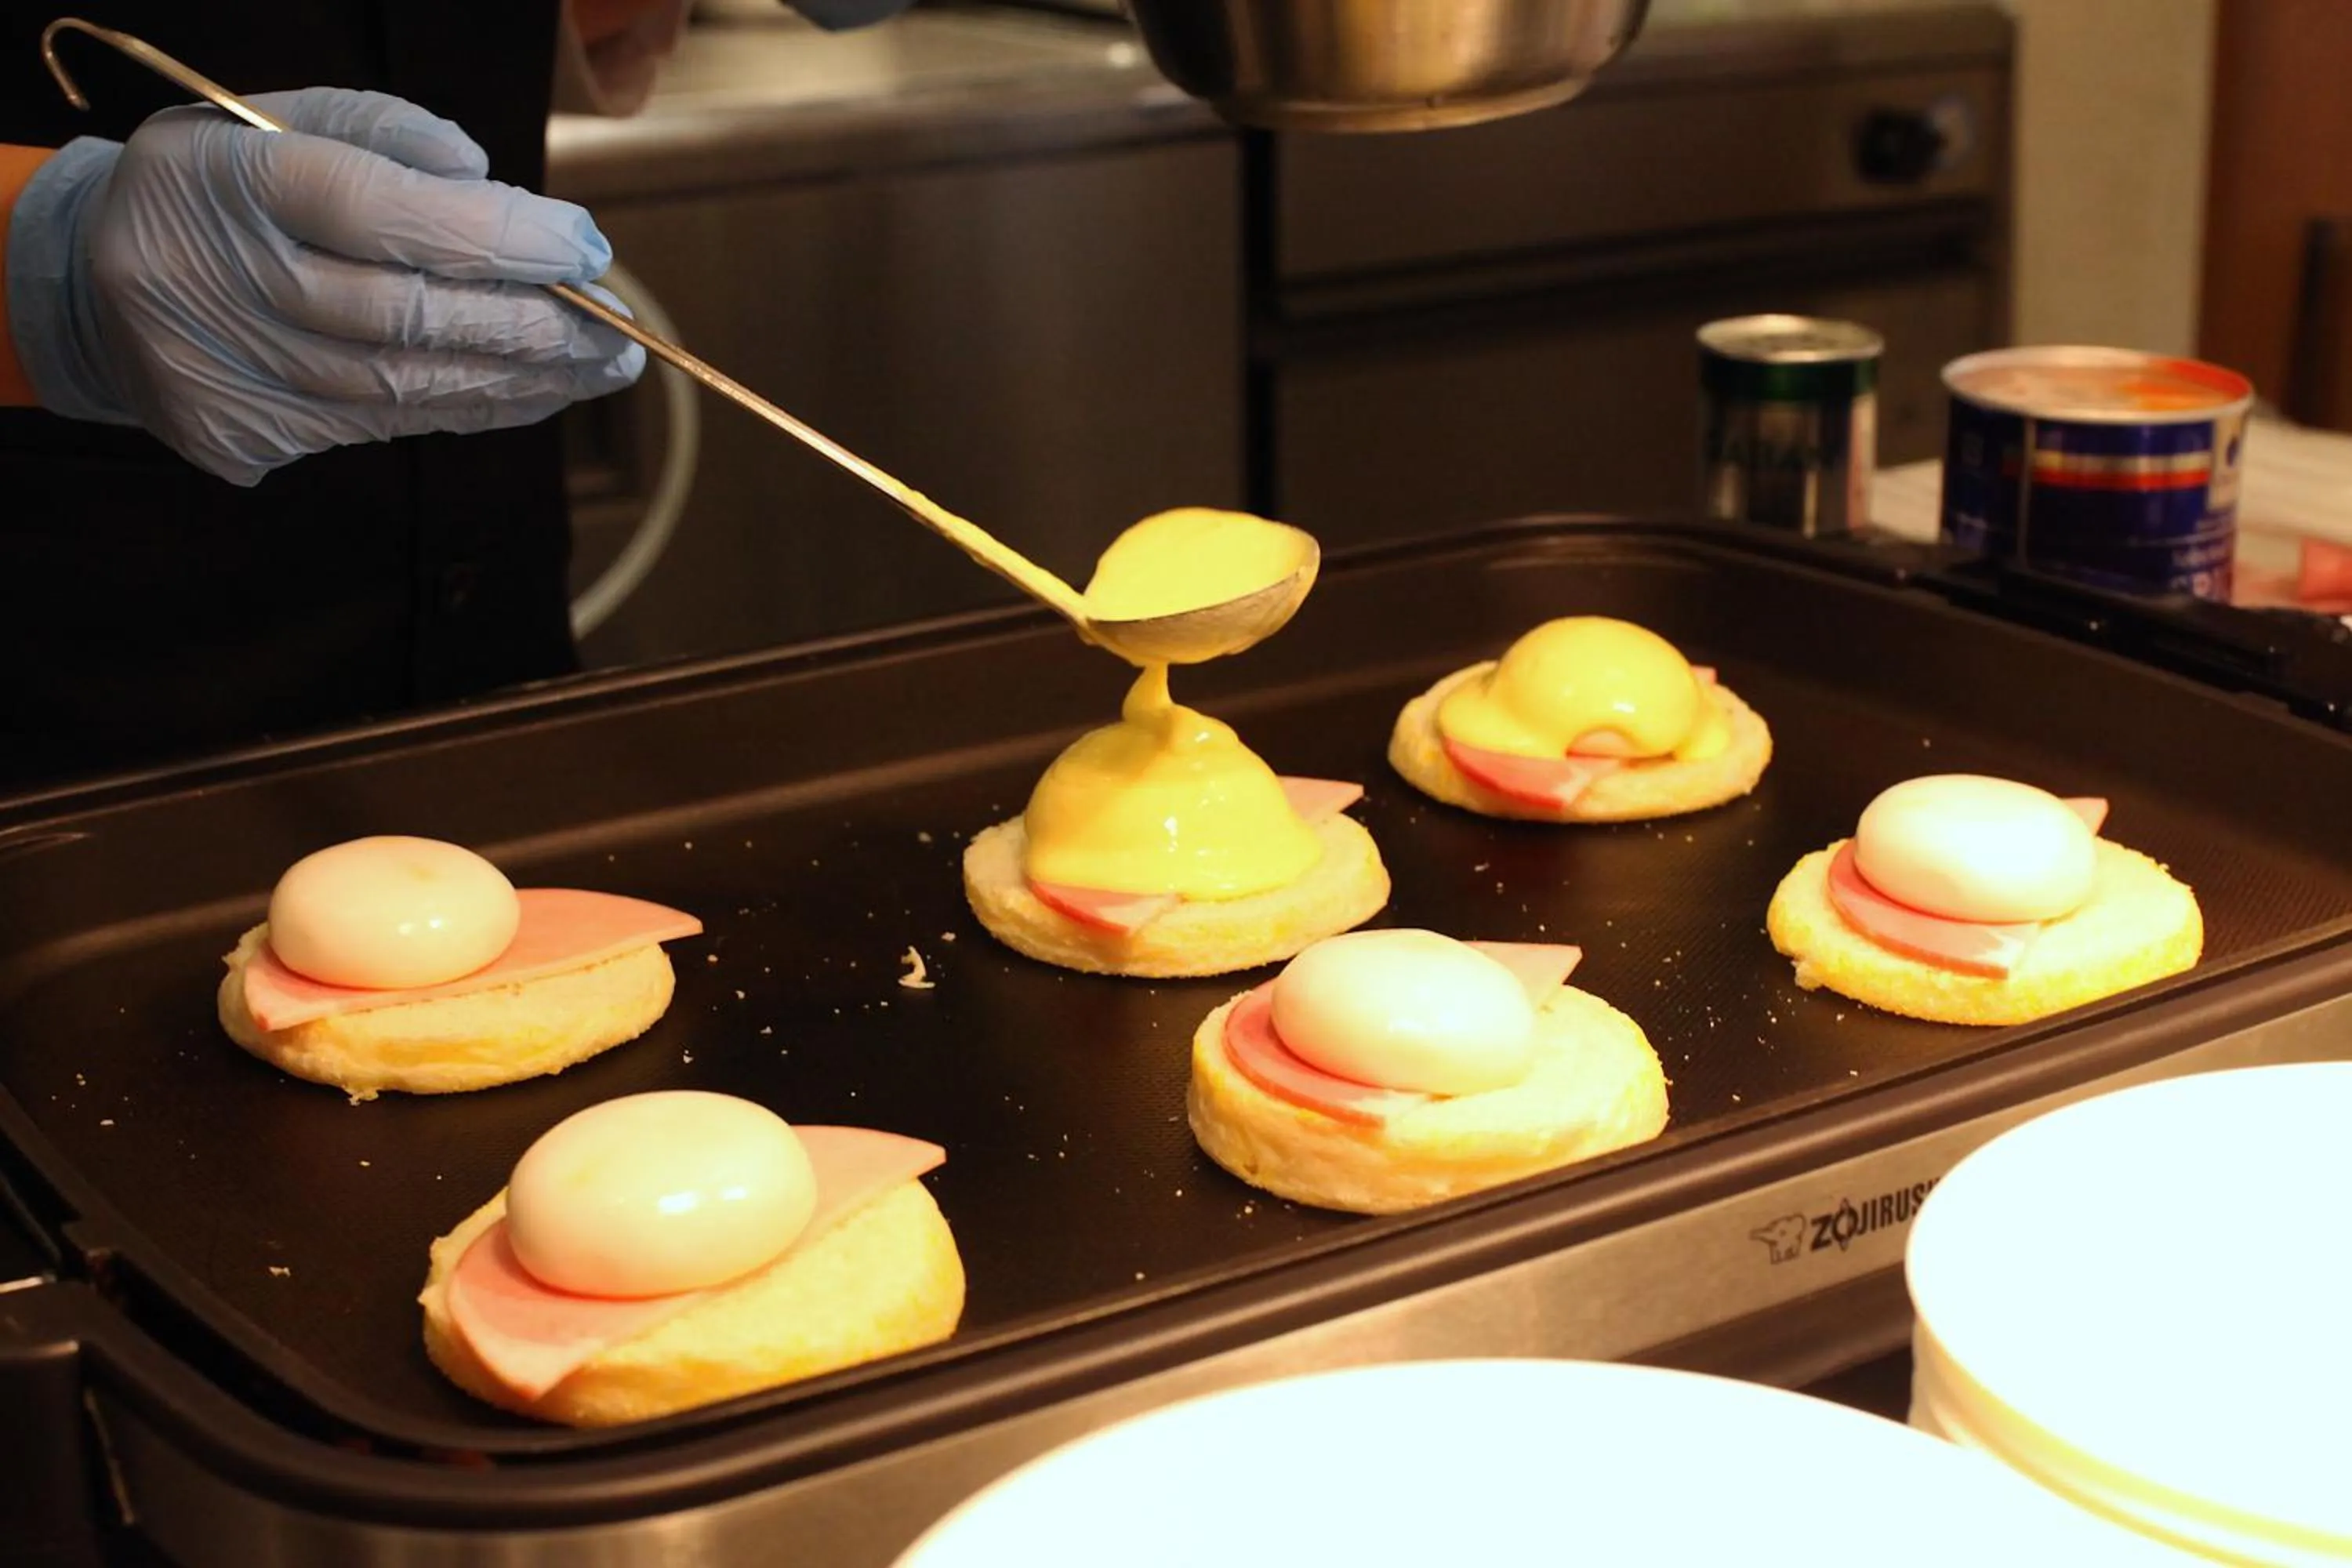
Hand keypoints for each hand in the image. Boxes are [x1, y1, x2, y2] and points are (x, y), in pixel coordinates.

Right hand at [6, 88, 643, 486]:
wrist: (95, 285)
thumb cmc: (224, 187)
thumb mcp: (280, 121)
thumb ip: (387, 134)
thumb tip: (492, 182)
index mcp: (228, 180)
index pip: (380, 212)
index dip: (497, 236)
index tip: (586, 248)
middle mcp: (221, 282)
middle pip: (404, 317)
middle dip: (532, 328)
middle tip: (619, 332)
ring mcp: (225, 371)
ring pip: (404, 389)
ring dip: (519, 381)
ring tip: (599, 367)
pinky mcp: (239, 434)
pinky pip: (381, 428)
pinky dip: (467, 408)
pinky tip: (531, 393)